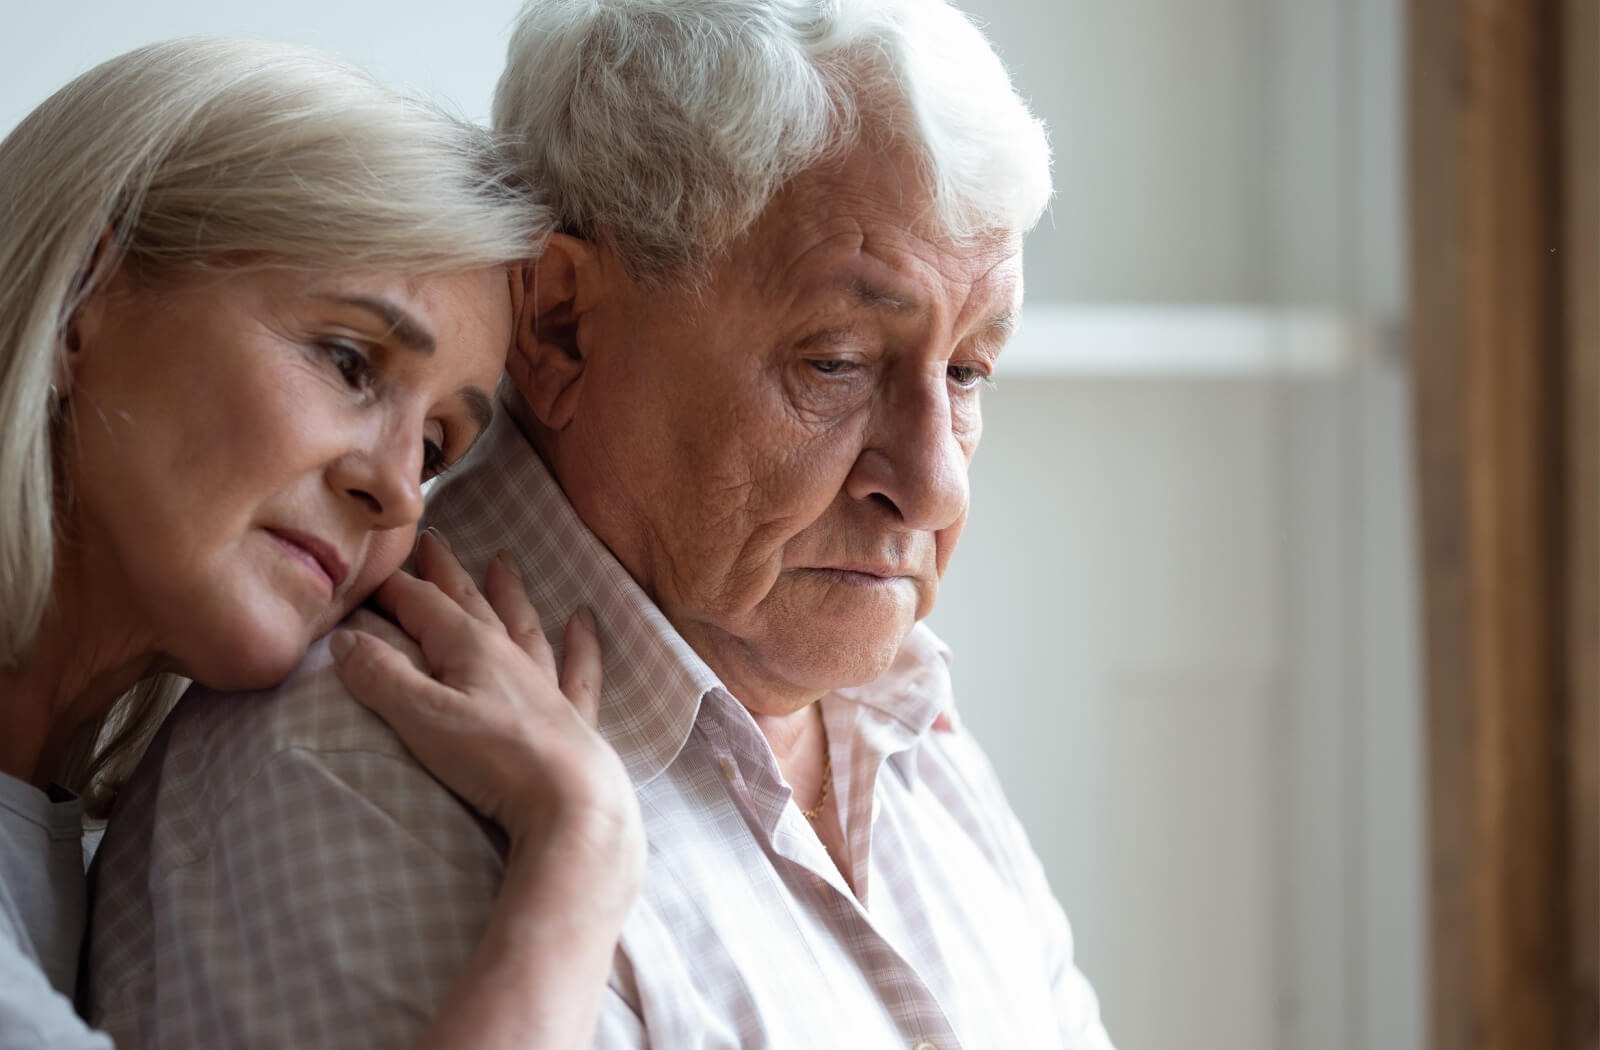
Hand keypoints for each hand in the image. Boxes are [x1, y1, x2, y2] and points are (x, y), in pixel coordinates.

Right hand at [330, 530, 642, 883]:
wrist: (571, 801)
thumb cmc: (494, 759)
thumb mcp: (422, 718)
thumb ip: (382, 677)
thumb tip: (347, 639)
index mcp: (471, 648)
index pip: (424, 604)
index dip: (395, 587)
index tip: (370, 570)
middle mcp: (510, 656)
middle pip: (473, 603)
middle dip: (448, 573)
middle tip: (434, 541)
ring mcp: (544, 685)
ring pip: (523, 625)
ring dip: (509, 593)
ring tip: (503, 561)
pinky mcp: (571, 718)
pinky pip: (577, 669)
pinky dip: (580, 643)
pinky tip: (584, 621)